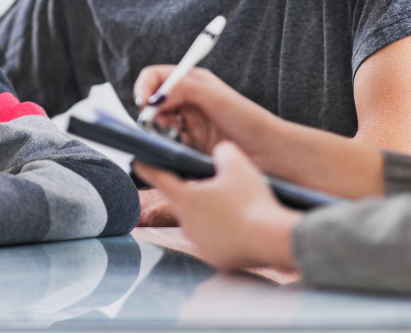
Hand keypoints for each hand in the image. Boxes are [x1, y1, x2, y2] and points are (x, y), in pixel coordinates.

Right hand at [133, 66, 273, 155]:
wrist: (268, 152)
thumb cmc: (248, 120)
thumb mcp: (214, 97)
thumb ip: (183, 89)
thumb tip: (154, 96)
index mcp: (192, 81)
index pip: (156, 77)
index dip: (145, 87)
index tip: (144, 103)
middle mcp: (187, 99)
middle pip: (152, 100)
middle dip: (150, 110)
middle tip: (158, 122)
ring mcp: (187, 122)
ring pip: (157, 122)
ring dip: (158, 128)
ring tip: (174, 134)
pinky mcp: (189, 143)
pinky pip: (166, 142)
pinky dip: (166, 144)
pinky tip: (180, 146)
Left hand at [134, 142, 299, 271]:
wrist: (272, 239)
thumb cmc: (251, 201)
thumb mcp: (237, 164)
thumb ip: (221, 152)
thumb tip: (219, 152)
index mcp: (184, 198)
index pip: (157, 177)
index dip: (146, 165)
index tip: (138, 160)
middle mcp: (186, 222)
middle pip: (182, 200)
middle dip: (192, 190)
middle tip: (208, 182)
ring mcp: (199, 243)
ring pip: (199, 221)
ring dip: (208, 213)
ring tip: (230, 205)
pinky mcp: (215, 257)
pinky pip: (214, 240)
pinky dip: (222, 232)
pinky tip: (239, 225)